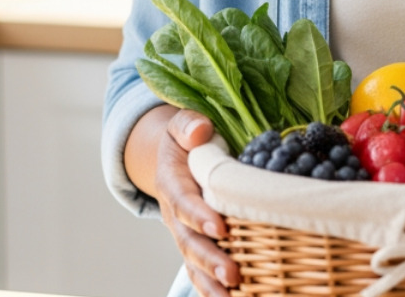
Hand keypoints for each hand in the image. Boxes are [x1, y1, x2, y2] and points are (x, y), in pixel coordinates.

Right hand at [145, 109, 239, 296]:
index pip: (183, 201)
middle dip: (209, 258)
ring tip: (231, 294)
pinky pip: (198, 269)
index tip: (220, 228)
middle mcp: (174, 212)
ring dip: (210, 279)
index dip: (198, 216)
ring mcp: (183, 232)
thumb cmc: (187, 138)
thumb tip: (200, 132)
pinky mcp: (195, 244)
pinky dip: (210, 287)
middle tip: (232, 274)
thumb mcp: (181, 124)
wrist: (175, 155)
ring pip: (192, 260)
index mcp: (172, 181)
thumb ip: (187, 125)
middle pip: (188, 240)